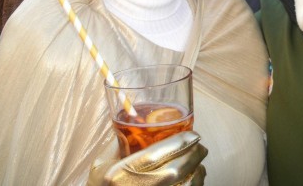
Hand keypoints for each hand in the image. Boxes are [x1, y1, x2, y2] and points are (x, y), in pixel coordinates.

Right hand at [89, 131, 206, 185]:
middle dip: (194, 155)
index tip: (193, 134)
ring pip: (187, 185)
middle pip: (177, 169)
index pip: (157, 154)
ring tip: (199, 163)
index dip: (180, 142)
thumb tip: (141, 122)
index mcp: (121, 174)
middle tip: (200, 147)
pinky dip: (195, 184)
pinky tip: (195, 178)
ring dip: (198, 172)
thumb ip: (121, 142)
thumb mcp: (102, 164)